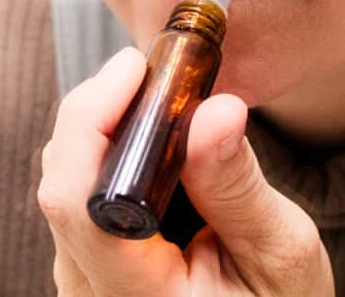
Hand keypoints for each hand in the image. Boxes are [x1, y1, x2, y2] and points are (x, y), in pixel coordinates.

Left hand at [38, 46, 334, 296]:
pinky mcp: (88, 271)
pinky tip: (155, 142)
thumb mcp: (281, 253)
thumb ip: (239, 187)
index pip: (77, 202)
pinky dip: (110, 157)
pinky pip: (79, 199)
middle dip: (104, 111)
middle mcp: (91, 293)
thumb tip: (216, 109)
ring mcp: (83, 284)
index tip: (137, 69)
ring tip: (166, 101)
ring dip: (108, 130)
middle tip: (160, 72)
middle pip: (62, 181)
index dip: (94, 120)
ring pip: (66, 183)